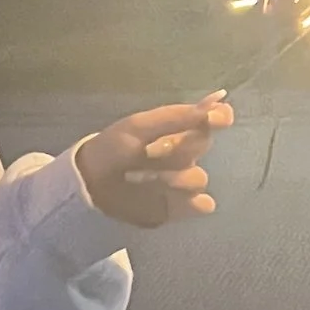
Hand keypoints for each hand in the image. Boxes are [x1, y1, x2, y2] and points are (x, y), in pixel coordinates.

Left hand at [74, 95, 234, 228]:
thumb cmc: (113, 149)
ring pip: (198, 178)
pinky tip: (169, 197)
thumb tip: (218, 102)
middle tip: (149, 151)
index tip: (216, 117)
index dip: (219, 117)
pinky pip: (201, 205)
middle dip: (178, 147)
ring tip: (141, 179)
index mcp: (178, 130)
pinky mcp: (179, 207)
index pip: (212, 119)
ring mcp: (183, 182)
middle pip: (202, 145)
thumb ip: (176, 117)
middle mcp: (186, 155)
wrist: (90, 184)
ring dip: (173, 177)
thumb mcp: (139, 127)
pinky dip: (190, 203)